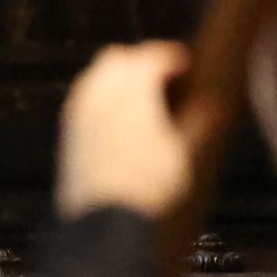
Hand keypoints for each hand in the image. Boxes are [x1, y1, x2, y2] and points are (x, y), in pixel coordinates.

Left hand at [56, 41, 192, 220]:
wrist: (104, 220)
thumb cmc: (148, 185)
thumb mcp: (183, 153)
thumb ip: (197, 122)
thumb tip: (210, 104)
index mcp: (130, 94)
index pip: (148, 56)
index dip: (170, 56)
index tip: (185, 65)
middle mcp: (98, 98)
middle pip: (114, 58)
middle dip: (138, 61)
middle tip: (163, 77)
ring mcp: (76, 115)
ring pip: (92, 77)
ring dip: (114, 77)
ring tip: (139, 95)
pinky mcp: (66, 135)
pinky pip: (80, 100)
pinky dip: (97, 97)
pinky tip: (115, 118)